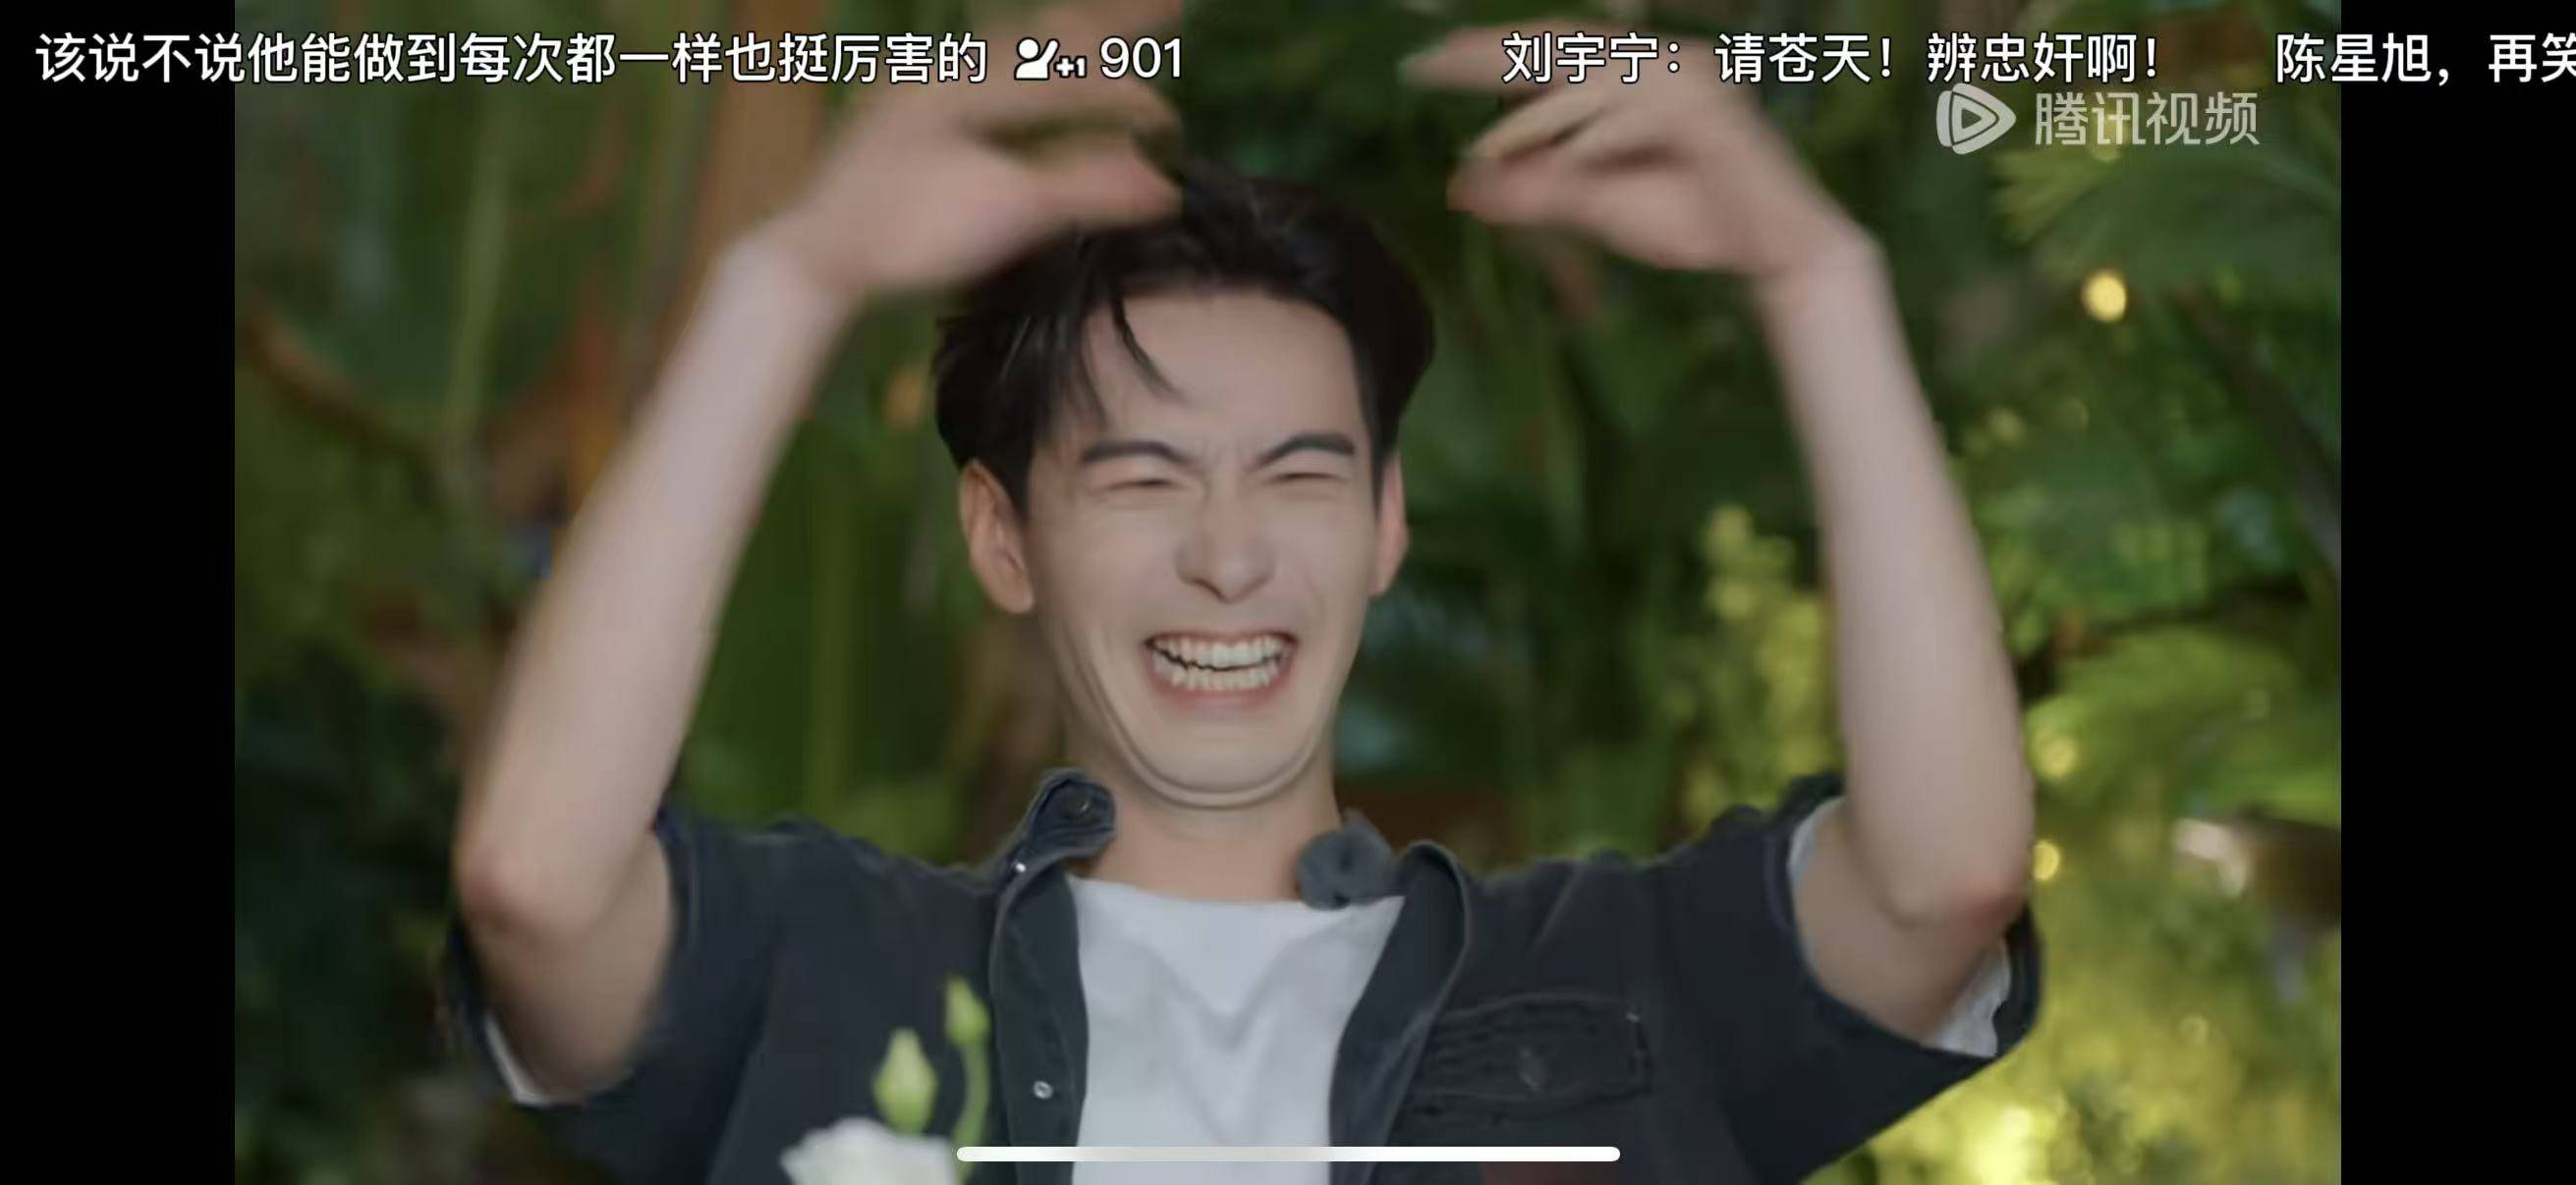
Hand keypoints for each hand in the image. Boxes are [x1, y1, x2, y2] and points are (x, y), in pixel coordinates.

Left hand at [755, 0, 1183, 306]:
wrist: (812, 258)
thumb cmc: (905, 233)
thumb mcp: (1003, 209)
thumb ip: (1084, 186)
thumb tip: (1160, 182)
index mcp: (963, 81)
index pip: (1061, 71)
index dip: (1122, 91)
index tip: (1168, 119)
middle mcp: (942, 69)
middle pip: (1039, 36)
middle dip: (1106, 21)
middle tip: (1171, 4)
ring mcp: (920, 90)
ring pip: (1009, 49)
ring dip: (1066, 45)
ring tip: (1111, 32)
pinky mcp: (907, 119)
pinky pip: (986, 76)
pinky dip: (1030, 74)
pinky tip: (1042, 86)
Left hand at [1404, 21, 1872, 287]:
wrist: (1777, 251)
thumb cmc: (1693, 219)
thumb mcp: (1593, 205)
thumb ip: (1533, 190)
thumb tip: (1458, 186)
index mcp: (1632, 69)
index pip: (1549, 48)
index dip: (1486, 51)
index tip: (1423, 64)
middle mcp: (1659, 57)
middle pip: (1560, 43)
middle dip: (1490, 55)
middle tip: (1426, 67)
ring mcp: (1687, 78)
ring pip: (1591, 80)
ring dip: (1533, 118)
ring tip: (1481, 149)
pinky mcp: (1709, 110)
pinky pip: (1633, 117)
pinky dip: (1590, 141)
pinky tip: (1556, 167)